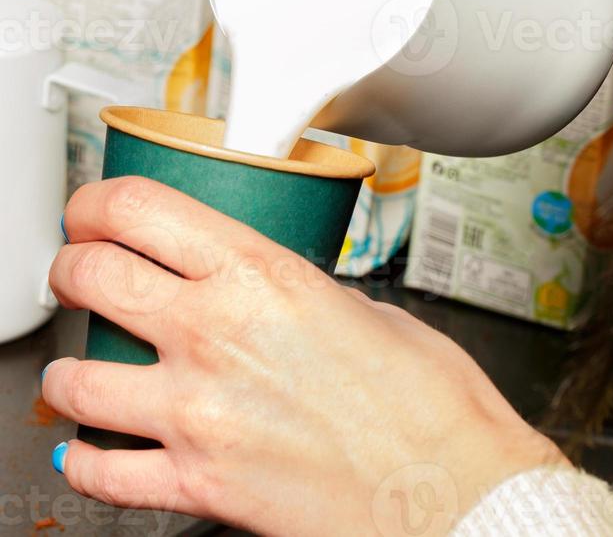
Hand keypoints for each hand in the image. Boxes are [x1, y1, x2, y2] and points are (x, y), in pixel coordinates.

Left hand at [44, 177, 565, 535]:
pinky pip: (104, 475)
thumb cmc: (432, 405)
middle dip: (68, 266)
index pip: (142, 208)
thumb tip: (268, 298)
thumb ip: (296, 296)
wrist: (460, 497)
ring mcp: (200, 412)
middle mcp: (217, 334)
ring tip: (76, 369)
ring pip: (76, 379)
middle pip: (92, 275)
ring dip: (66, 372)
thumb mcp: (365, 311)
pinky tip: (91, 450)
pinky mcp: (201, 485)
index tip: (90, 210)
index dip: (97, 201)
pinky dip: (86, 461)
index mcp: (262, 275)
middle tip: (72, 270)